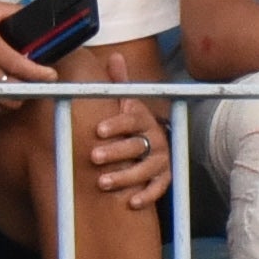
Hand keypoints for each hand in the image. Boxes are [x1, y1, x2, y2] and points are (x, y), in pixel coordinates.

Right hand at [0, 0, 55, 113]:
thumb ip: (10, 11)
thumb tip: (33, 15)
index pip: (18, 64)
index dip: (38, 73)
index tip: (51, 75)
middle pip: (14, 86)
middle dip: (32, 86)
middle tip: (40, 81)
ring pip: (5, 100)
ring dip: (19, 97)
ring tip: (26, 88)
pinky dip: (3, 104)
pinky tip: (9, 95)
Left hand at [88, 51, 170, 207]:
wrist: (155, 141)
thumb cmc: (132, 122)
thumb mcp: (127, 101)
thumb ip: (119, 82)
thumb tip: (114, 56)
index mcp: (143, 119)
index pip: (132, 119)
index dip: (116, 124)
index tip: (98, 130)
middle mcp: (155, 138)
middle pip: (136, 146)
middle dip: (114, 152)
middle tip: (93, 157)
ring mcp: (161, 159)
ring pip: (145, 169)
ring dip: (124, 177)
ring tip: (102, 183)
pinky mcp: (165, 178)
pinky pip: (159, 188)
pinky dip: (147, 196)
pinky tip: (131, 202)